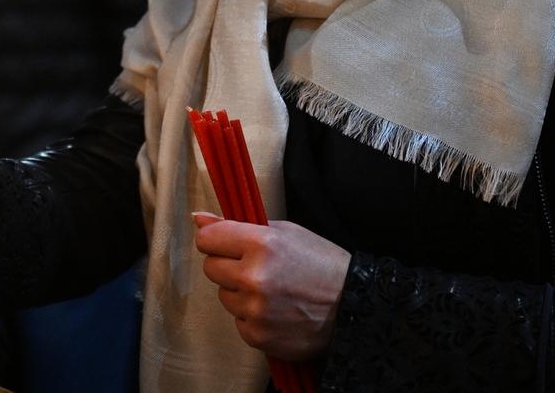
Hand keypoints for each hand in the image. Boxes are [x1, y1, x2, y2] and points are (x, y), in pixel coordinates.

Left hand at [193, 211, 350, 359]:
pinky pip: (238, 321)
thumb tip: (199, 219)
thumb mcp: (286, 233)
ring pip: (224, 296)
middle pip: (211, 268)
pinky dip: (252, 317)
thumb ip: (238, 225)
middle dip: (229, 266)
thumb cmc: (322, 265)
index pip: (207, 239)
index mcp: (261, 244)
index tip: (227, 244)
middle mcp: (254, 277)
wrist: (356, 307)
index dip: (216, 240)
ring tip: (272, 290)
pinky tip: (276, 311)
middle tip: (257, 267)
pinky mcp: (258, 336)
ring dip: (240, 293)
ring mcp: (255, 310)